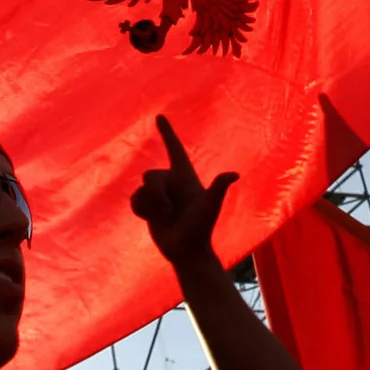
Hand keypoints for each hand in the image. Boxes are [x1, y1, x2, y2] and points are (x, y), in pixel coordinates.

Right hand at [130, 115, 236, 278]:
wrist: (186, 252)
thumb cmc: (201, 229)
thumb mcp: (209, 207)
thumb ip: (218, 188)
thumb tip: (234, 174)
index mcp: (185, 177)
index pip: (175, 149)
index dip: (167, 133)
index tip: (160, 117)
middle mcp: (172, 182)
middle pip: (151, 175)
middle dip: (156, 194)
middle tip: (169, 212)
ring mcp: (159, 195)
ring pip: (141, 189)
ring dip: (150, 205)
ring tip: (164, 218)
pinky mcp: (148, 207)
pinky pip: (134, 200)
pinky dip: (140, 210)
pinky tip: (150, 219)